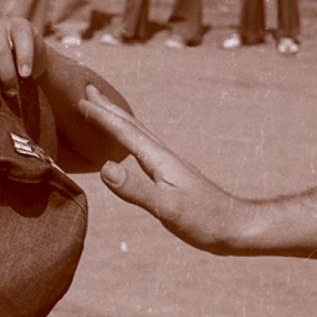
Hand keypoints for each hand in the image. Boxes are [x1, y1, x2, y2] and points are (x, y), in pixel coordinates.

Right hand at [76, 85, 238, 251]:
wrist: (236, 227)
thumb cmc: (204, 220)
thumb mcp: (167, 208)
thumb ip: (135, 189)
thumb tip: (104, 167)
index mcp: (158, 160)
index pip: (124, 132)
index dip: (101, 117)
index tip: (80, 102)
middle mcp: (162, 156)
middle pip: (131, 125)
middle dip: (107, 107)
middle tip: (88, 89)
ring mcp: (167, 164)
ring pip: (137, 132)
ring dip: (118, 118)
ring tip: (103, 108)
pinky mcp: (170, 174)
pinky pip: (142, 146)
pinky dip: (129, 135)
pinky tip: (128, 142)